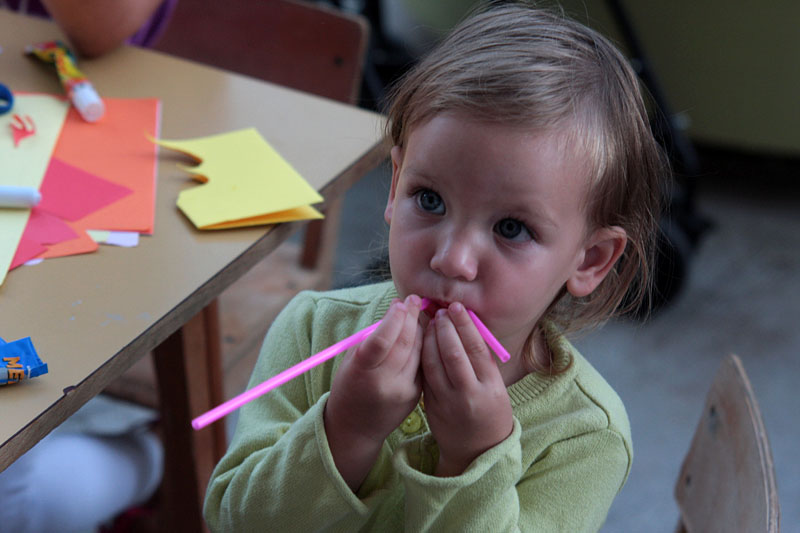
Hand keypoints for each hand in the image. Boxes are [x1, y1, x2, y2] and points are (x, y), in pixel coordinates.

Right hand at [324, 295, 423, 488]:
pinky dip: (423, 346)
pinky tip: (422, 333)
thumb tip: (396, 313)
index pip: (383, 340)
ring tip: (418, 312)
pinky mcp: (416, 396)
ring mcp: (403, 391)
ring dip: (420, 329)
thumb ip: (372, 338)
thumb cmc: (349, 386)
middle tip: (414, 300)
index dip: (394, 319)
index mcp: (363, 372)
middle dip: (411, 317)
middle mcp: (385, 382)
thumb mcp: (351, 361)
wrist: (356, 428)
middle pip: (405, 343)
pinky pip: (422, 364)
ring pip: (418, 351)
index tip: (399, 302)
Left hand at [421, 302, 513, 476]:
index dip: (464, 325)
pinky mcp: (431, 406)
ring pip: (434, 363)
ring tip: (431, 322)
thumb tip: (466, 326)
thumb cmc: (489, 411)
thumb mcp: (496, 388)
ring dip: (430, 339)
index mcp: (490, 387)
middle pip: (453, 353)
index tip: (457, 308)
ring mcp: (448, 401)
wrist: (477, 451)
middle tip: (441, 311)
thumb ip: (482, 362)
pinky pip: (425, 375)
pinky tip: (422, 341)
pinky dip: (422, 355)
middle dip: (445, 328)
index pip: (476, 348)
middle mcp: (469, 394)